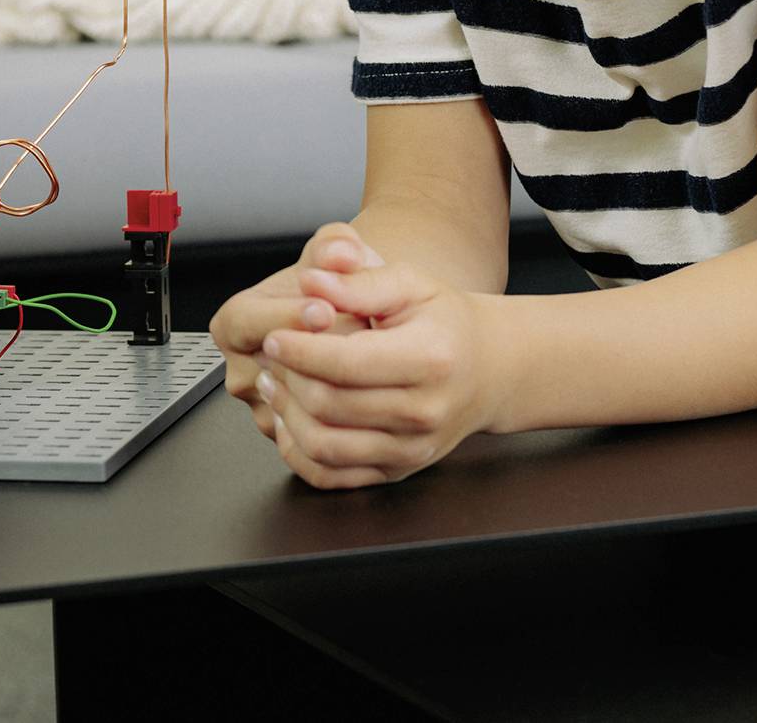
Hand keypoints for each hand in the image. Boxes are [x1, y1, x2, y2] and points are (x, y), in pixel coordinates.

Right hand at [213, 223, 380, 438]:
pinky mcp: (294, 440)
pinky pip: (317, 442)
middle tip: (364, 331)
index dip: (286, 315)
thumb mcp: (336, 252)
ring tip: (375, 358)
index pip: (247, 322)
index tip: (325, 310)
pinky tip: (379, 395)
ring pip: (300, 408)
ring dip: (342, 385)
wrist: (351, 322)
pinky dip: (351, 423)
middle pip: (277, 368)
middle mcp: (244, 371)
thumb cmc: (339, 288)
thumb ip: (337, 245)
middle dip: (326, 350)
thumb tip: (341, 252)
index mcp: (236, 323)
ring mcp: (267, 411)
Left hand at [257, 256, 496, 488]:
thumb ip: (359, 281)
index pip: (346, 363)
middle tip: (269, 356)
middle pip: (329, 405)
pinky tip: (290, 419)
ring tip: (274, 384)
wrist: (488, 370)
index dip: (299, 350)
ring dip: (287, 414)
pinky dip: (299, 451)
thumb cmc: (444, 321)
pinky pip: (333, 475)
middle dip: (288, 379)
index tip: (273, 335)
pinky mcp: (398, 471)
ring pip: (324, 446)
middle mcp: (423, 412)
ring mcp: (411, 449)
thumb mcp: (410, 284)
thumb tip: (311, 281)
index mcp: (428, 359)